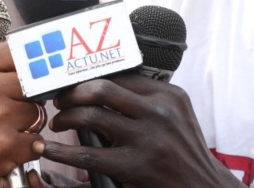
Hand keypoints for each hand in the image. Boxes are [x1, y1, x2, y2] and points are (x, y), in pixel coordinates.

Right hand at [0, 42, 44, 187]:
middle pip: (33, 84)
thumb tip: (32, 62)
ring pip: (38, 113)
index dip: (29, 67)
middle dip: (29, 97)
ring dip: (28, 123)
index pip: (20, 54)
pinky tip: (6, 144)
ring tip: (3, 127)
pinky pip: (36, 141)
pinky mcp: (5, 145)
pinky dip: (26, 147)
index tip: (31, 76)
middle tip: (12, 106)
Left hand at [36, 74, 242, 187]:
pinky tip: (48, 148)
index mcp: (168, 95)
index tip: (73, 84)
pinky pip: (88, 154)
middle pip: (100, 89)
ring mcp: (147, 139)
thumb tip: (99, 84)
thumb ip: (145, 98)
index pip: (118, 76)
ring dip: (66, 117)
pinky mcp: (135, 166)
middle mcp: (159, 112)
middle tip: (60, 101)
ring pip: (91, 116)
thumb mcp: (174, 114)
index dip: (88, 79)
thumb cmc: (181, 149)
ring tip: (59, 123)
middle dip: (72, 93)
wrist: (204, 187)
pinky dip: (61, 151)